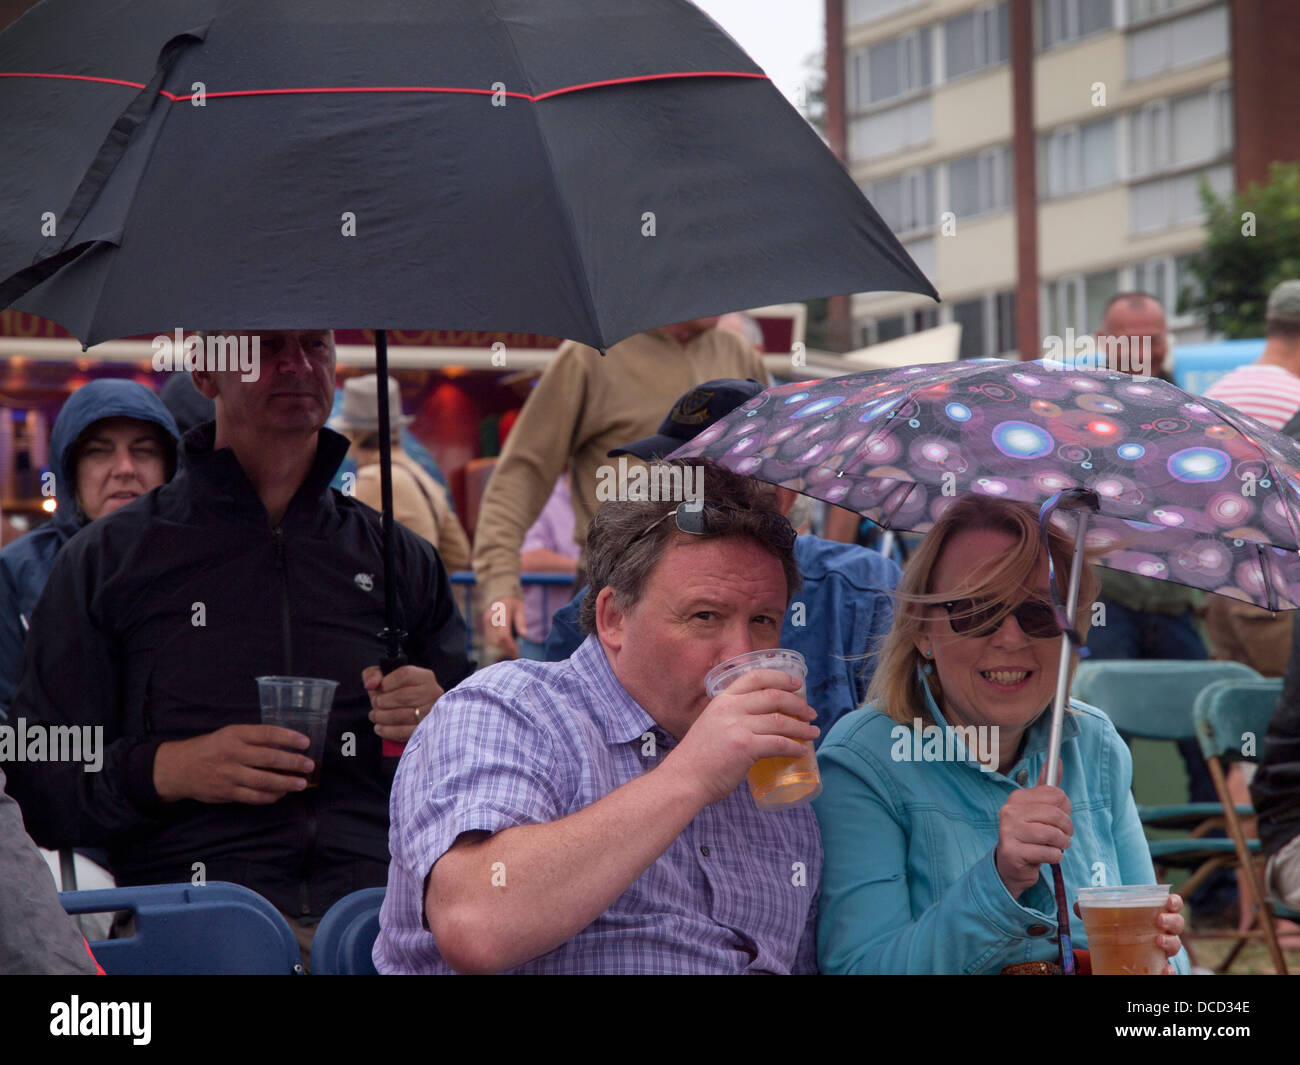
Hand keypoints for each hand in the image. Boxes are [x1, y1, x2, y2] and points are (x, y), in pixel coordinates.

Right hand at [153, 725, 313, 803]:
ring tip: (301, 783)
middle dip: (293, 762)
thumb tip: (283, 743)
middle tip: (309, 765)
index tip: (305, 742)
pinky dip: (271, 796)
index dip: (288, 737)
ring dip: (286, 783)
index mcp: (234, 735)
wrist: (178, 769)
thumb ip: (252, 738)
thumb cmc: (209, 748)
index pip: (266, 734)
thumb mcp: (228, 735)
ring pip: (264, 781)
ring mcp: (230, 775)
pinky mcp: (227, 793)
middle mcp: (232, 754)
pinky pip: (254, 797)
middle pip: (270, 759)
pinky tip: (281, 793)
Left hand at [363, 664, 444, 743]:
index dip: (388, 682)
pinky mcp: (425, 731)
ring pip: (403, 716)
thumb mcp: (383, 678)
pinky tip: (379, 727)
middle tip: (375, 704)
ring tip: (375, 715)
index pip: (405, 675)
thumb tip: (371, 685)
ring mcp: (431, 713)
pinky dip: (387, 731)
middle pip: (403, 697)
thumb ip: (373, 675)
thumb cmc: (395, 692)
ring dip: (383, 716)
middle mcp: (433, 693)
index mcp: (425, 677)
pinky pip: (404, 732)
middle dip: (382, 702)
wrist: (410, 711)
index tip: (381, 688)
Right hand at [482, 597, 526, 658]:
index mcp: (501, 612)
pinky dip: (497, 645)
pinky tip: (505, 647)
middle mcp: (490, 617)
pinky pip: (489, 639)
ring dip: (502, 649)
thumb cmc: (513, 604)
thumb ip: (521, 621)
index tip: (517, 654)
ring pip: (492, 641)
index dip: (511, 647)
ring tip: (511, 653)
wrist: (500, 596)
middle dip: (507, 650)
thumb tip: (524, 635)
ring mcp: (485, 621)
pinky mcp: (484, 625)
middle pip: (497, 640)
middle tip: (516, 656)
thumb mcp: (520, 608)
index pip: (504, 635)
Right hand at [662, 668, 817, 806]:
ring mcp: (738, 726)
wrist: (684, 779)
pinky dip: (794, 747)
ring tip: (813, 732)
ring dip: (802, 727)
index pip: (755, 677)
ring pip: (781, 721)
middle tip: (810, 713)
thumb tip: (758, 723)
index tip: (796, 684)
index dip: (780, 677)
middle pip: (774, 696)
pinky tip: (801, 750)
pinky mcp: (745, 747)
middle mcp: (731, 708)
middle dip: (798, 704)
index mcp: (722, 700)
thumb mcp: (711, 724)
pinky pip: (779, 743)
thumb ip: (731, 718)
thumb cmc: (698, 758)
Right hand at [995, 764, 1073, 897]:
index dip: (1065, 809)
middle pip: (1056, 815)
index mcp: (1017, 798)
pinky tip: (1047, 856)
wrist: (1010, 865)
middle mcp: (1010, 812)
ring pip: (1053, 835)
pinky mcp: (1013, 852)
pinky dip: (1055, 857)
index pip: (1055, 795)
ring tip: (1056, 846)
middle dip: (1066, 829)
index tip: (1061, 817)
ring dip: (1062, 844)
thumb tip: (1058, 761)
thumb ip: (1047, 787)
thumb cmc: (1027, 835)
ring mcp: (1009, 831)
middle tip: (1063, 835)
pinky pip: (1049, 853)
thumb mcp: (1036, 809)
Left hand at [1072, 893, 1184, 973]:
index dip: (1174, 902)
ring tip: (1158, 941)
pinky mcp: (1157, 965)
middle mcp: (1162, 932)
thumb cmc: (1115, 929)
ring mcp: (1161, 950)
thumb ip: (1091, 910)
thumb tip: (1078, 905)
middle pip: (1177, 925)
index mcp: (1152, 915)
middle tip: (1159, 920)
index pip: (1171, 906)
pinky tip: (1163, 969)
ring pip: (1176, 946)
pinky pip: (1169, 970)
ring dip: (1171, 943)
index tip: (1168, 900)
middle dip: (1172, 921)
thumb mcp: (1103, 918)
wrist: (1112, 954)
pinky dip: (1169, 970)